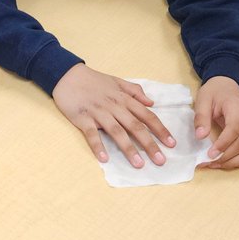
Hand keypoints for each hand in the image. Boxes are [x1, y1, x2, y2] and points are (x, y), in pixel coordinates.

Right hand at [51, 65, 174, 166]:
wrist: (67, 75)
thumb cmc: (93, 80)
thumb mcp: (117, 81)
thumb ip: (135, 91)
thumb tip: (151, 103)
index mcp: (124, 99)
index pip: (147, 116)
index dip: (160, 130)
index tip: (171, 143)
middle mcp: (114, 106)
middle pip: (135, 126)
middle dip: (149, 144)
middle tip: (160, 160)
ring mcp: (98, 113)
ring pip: (117, 132)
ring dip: (128, 149)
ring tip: (138, 164)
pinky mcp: (83, 118)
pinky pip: (91, 134)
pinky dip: (98, 146)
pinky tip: (104, 159)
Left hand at [194, 76, 238, 168]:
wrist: (227, 87)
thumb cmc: (214, 93)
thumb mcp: (203, 100)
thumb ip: (201, 117)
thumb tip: (201, 136)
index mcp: (238, 108)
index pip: (235, 130)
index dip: (223, 144)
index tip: (210, 155)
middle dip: (226, 157)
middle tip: (209, 163)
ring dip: (234, 162)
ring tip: (217, 165)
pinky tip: (229, 163)